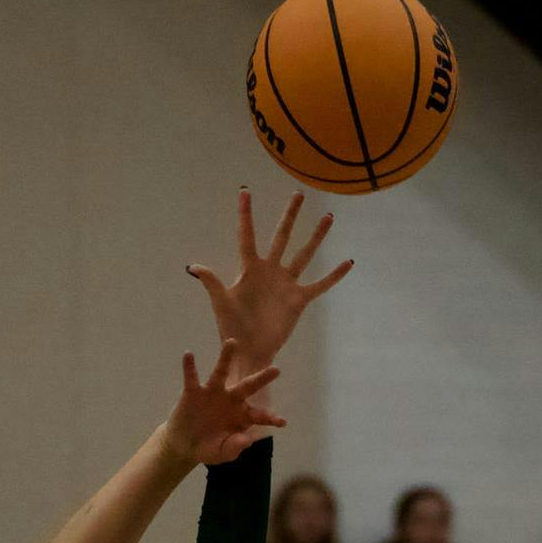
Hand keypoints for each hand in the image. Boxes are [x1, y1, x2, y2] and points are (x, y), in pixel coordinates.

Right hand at [158, 339, 283, 466]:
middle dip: (262, 379)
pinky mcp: (193, 392)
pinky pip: (192, 377)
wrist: (184, 445)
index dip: (270, 418)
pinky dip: (189, 366)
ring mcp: (212, 393)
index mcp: (242, 416)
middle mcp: (230, 400)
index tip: (282, 422)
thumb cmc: (209, 447)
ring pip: (221, 372)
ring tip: (232, 342)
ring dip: (226, 357)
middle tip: (276, 370)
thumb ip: (235, 447)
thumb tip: (246, 440)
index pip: (260, 416)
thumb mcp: (223, 453)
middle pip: (248, 386)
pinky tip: (188, 355)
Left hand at [188, 190, 352, 373]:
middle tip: (298, 194)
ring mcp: (286, 284)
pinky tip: (348, 262)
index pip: (247, 236)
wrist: (249, 351)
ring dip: (316, 237)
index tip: (245, 191)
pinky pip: (320, 285)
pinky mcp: (298, 300)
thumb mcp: (221, 303)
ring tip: (328, 218)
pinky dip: (334, 276)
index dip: (245, 214)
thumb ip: (211, 282)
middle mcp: (270, 271)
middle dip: (290, 216)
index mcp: (250, 269)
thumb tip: (193, 267)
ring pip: (304, 254)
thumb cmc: (231, 328)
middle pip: (282, 236)